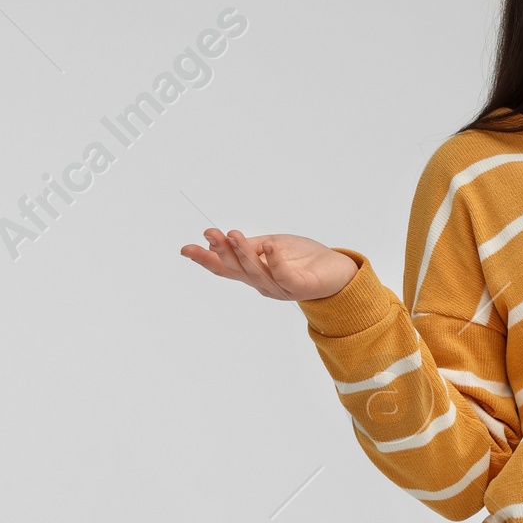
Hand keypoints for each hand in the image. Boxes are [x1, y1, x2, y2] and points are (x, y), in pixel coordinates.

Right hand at [179, 228, 359, 301]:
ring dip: (244, 253)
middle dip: (222, 252)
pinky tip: (268, 246)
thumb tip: (224, 240)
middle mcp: (263, 284)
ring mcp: (280, 288)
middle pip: (237, 270)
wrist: (337, 271)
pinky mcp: (299, 287)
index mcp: (253, 273)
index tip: (186, 248)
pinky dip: (274, 261)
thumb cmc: (303, 258)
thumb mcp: (271, 245)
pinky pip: (284, 275)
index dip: (205, 259)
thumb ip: (250, 246)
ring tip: (234, 234)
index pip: (225, 268)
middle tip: (211, 234)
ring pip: (256, 272)